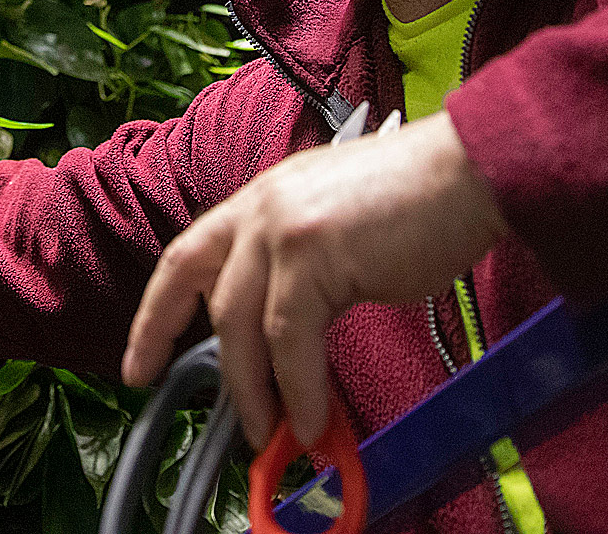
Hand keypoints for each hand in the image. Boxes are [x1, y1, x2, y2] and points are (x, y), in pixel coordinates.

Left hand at [121, 112, 507, 448]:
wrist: (468, 173)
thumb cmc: (418, 205)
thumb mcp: (334, 229)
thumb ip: (299, 274)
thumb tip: (286, 350)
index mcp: (260, 199)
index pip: (188, 256)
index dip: (157, 314)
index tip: (139, 362)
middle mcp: (260, 206)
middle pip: (204, 294)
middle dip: (206, 367)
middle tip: (227, 421)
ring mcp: (282, 227)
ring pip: (241, 324)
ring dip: (255, 390)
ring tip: (275, 434)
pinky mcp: (312, 253)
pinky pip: (291, 338)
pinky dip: (299, 387)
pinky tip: (314, 418)